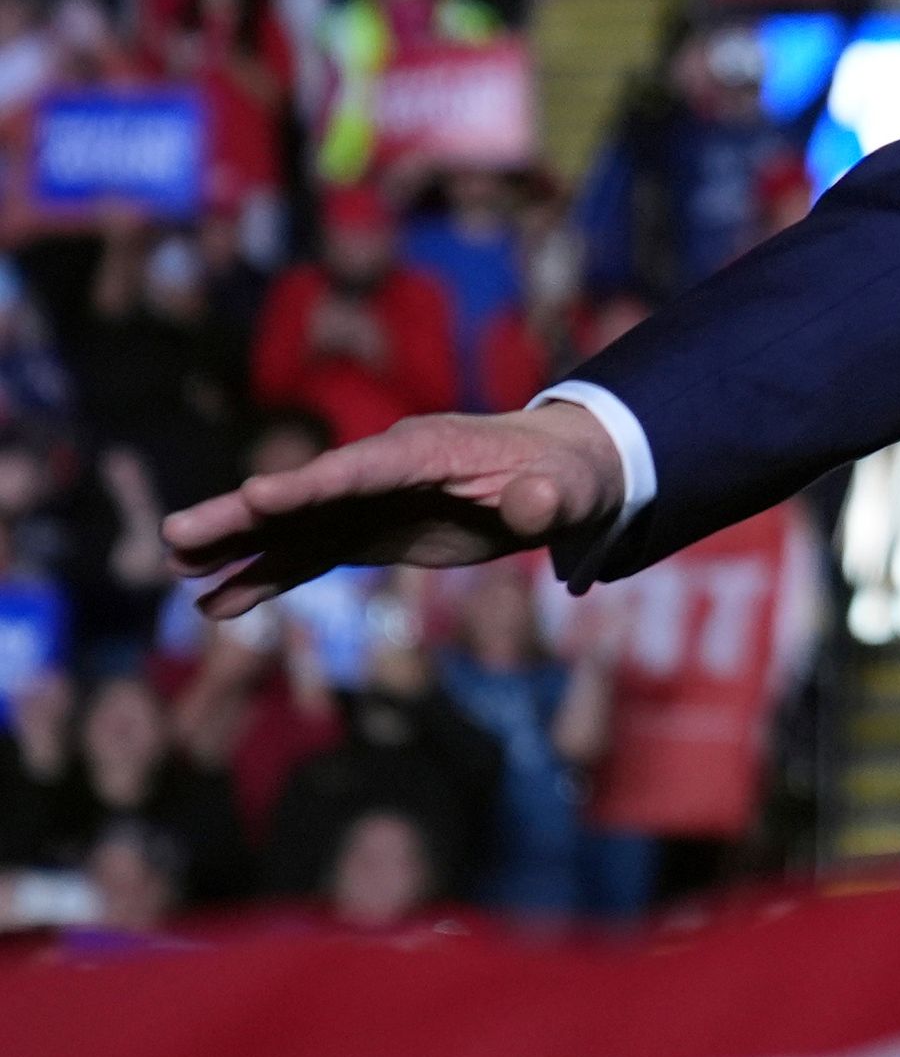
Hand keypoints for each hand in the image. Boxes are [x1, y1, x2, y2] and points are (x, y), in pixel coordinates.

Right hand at [160, 401, 626, 617]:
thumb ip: (546, 500)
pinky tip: (218, 604)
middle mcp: (382, 473)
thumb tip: (535, 508)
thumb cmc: (563, 476)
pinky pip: (307, 557)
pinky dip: (265, 578)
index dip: (310, 484)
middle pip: (304, 494)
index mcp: (426, 451)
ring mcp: (368, 504)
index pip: (361, 469)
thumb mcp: (567, 489)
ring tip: (179, 573)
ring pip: (293, 529)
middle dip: (243, 514)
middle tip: (177, 534)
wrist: (557, 476)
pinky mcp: (366, 533)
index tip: (258, 496)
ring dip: (237, 550)